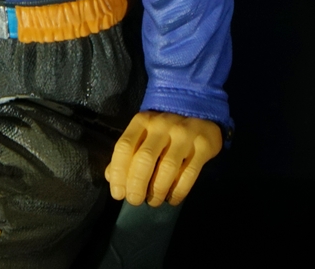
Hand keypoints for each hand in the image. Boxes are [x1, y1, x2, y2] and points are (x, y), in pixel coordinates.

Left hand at [105, 110, 221, 206]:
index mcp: (142, 121)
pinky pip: (189, 173)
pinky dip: (178, 191)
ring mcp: (184, 134)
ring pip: (167, 168)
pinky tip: (172, 199)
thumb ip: (127, 154)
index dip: (118, 172)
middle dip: (137, 184)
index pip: (124, 147)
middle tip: (135, 201)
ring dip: (158, 190)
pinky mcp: (204, 145)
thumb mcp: (143, 134)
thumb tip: (110, 177)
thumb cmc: (165, 129)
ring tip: (153, 201)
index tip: (118, 193)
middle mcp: (162, 125)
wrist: (200, 111)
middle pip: (145, 158)